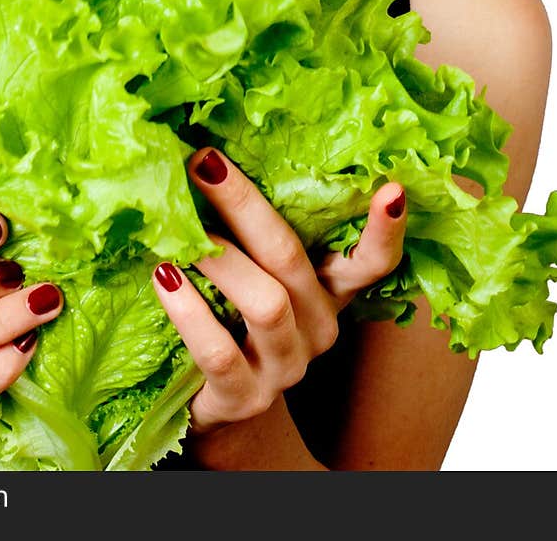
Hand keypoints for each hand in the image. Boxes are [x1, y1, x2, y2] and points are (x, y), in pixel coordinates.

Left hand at [152, 149, 405, 434]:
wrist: (223, 405)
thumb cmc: (240, 319)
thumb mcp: (261, 273)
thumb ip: (256, 230)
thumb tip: (211, 151)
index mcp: (329, 290)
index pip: (373, 262)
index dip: (385, 229)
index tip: (392, 189)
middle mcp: (319, 327)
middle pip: (291, 258)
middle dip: (244, 204)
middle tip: (204, 162)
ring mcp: (286, 367)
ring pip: (265, 304)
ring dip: (219, 259)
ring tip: (179, 231)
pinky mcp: (245, 397)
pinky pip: (219, 351)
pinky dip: (188, 310)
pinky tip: (164, 276)